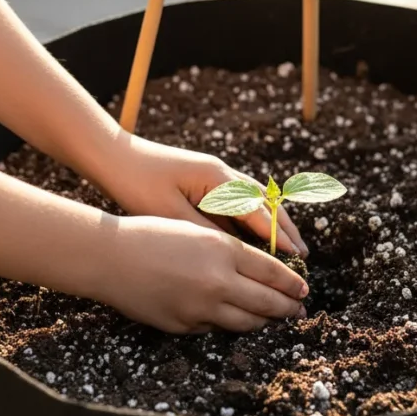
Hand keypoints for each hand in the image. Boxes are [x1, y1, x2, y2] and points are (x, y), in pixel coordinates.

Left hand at [99, 135, 307, 256]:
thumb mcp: (170, 214)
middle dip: (285, 230)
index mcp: (216, 179)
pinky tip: (260, 238)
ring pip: (258, 201)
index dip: (276, 236)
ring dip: (275, 224)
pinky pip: (242, 202)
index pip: (257, 210)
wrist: (114, 158)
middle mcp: (223, 175)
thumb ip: (204, 232)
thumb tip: (234, 254)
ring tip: (291, 248)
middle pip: (266, 202)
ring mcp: (217, 176)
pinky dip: (256, 220)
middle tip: (302, 256)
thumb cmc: (137, 184)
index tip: (295, 257)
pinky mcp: (208, 182)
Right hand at [104, 216, 308, 333]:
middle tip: (300, 310)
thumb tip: (265, 271)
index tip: (304, 288)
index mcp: (224, 251)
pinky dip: (231, 325)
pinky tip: (239, 323)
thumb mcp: (199, 232)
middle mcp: (218, 282)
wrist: (112, 258)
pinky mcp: (185, 326)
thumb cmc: (154, 235)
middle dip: (288, 308)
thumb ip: (233, 252)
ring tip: (276, 319)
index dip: (293, 283)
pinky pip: (217, 329)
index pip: (273, 272)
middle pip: (267, 302)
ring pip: (247, 322)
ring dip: (265, 322)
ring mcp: (201, 308)